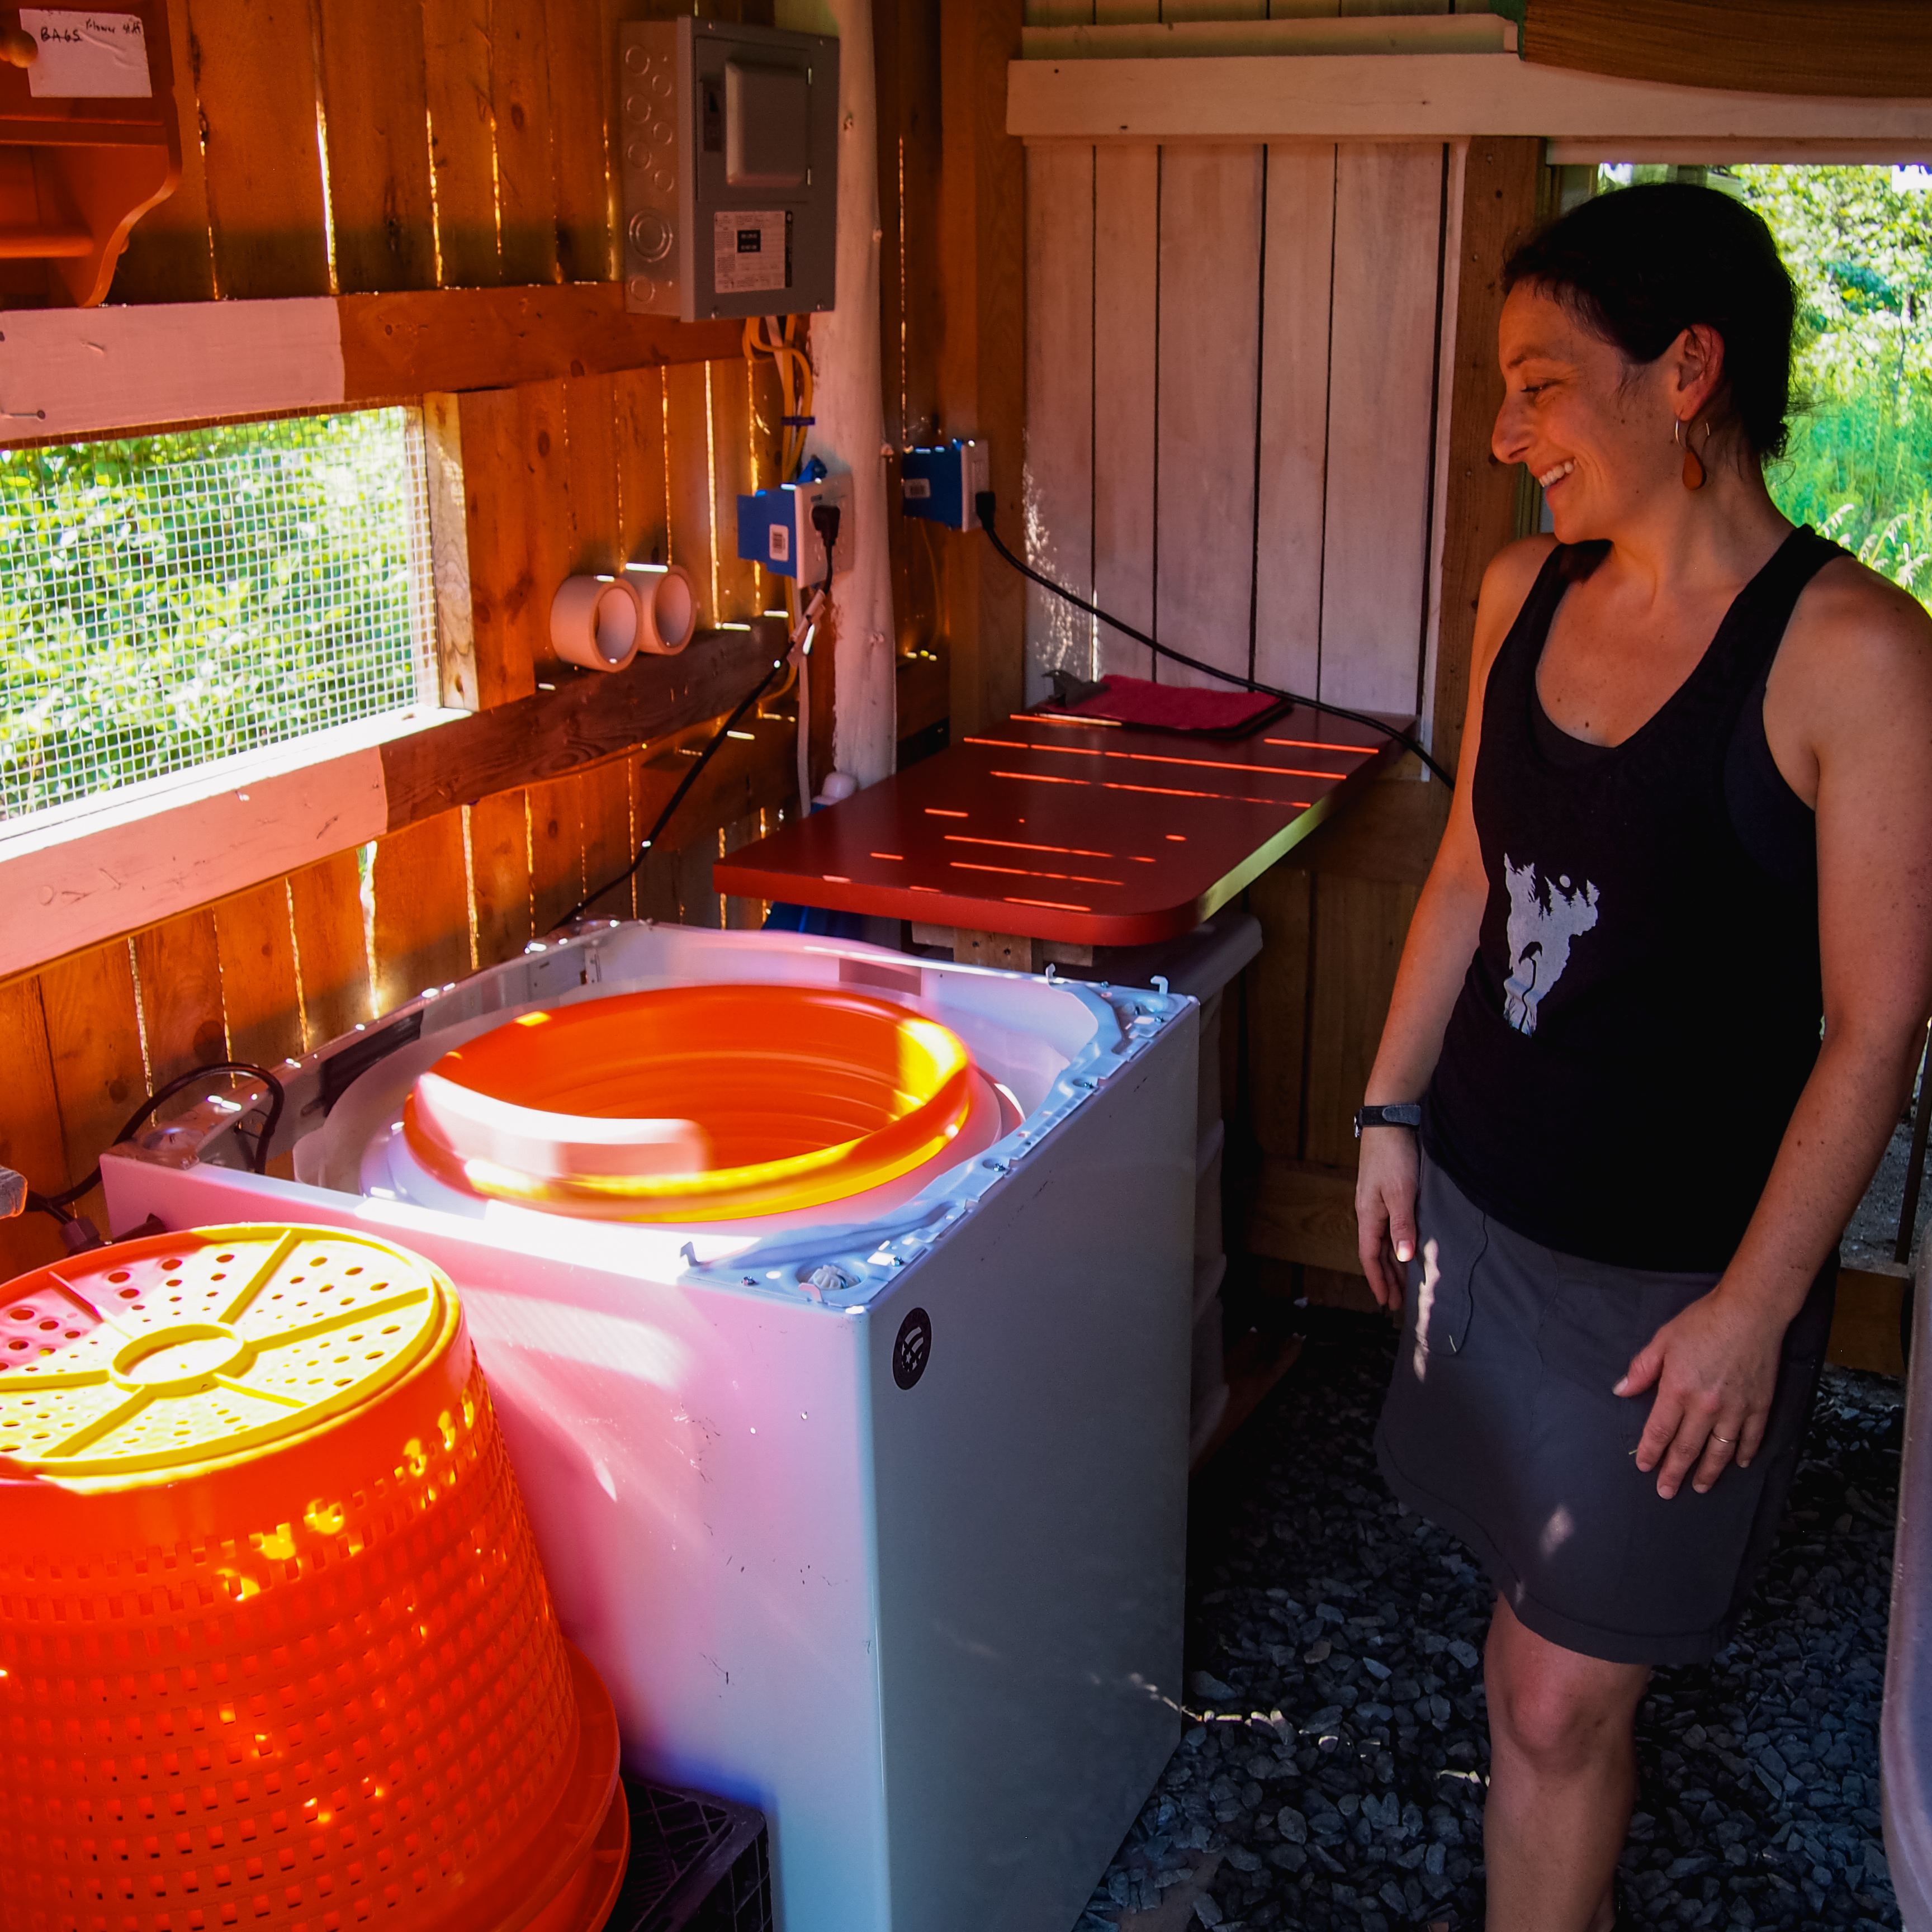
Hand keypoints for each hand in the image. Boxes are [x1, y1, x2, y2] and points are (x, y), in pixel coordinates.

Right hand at [1354, 1129, 1419, 1313]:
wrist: (1389, 1121)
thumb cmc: (1393, 1155)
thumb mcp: (1401, 1193)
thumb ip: (1402, 1226)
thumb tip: (1402, 1258)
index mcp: (1368, 1215)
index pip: (1369, 1256)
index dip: (1378, 1280)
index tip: (1386, 1302)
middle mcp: (1369, 1212)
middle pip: (1376, 1253)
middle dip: (1386, 1279)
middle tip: (1396, 1303)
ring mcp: (1376, 1203)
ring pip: (1383, 1242)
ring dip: (1392, 1264)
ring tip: (1402, 1285)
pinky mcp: (1386, 1194)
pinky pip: (1389, 1229)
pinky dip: (1396, 1246)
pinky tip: (1405, 1251)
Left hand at [1615, 1286, 1784, 1497]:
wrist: (1750, 1312)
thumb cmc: (1703, 1322)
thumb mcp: (1662, 1340)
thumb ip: (1641, 1369)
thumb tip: (1621, 1390)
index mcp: (1678, 1390)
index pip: (1660, 1431)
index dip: (1651, 1452)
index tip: (1645, 1468)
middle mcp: (1706, 1406)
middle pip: (1687, 1448)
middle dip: (1674, 1472)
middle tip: (1667, 1491)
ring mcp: (1736, 1409)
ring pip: (1720, 1451)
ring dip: (1709, 1472)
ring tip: (1699, 1486)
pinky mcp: (1760, 1405)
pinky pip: (1751, 1438)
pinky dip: (1744, 1453)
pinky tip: (1738, 1464)